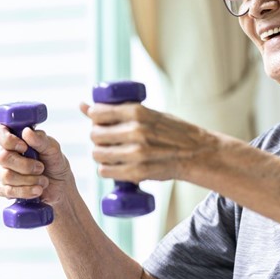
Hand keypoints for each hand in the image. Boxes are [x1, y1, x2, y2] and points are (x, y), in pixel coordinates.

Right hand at [0, 125, 73, 205]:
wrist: (59, 186)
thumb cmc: (53, 163)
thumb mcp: (53, 149)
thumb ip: (41, 140)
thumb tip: (26, 131)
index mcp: (12, 139)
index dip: (8, 140)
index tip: (24, 147)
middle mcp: (1, 153)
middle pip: (3, 157)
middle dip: (26, 165)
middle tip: (41, 168)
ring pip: (7, 176)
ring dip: (30, 180)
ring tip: (43, 180)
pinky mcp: (0, 188)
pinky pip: (8, 191)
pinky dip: (26, 191)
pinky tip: (37, 190)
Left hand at [80, 102, 217, 183]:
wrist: (197, 153)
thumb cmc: (172, 131)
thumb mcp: (148, 113)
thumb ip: (119, 111)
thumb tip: (83, 105)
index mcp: (138, 111)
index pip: (98, 113)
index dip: (95, 117)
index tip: (99, 120)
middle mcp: (136, 131)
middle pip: (96, 135)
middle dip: (97, 137)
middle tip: (106, 139)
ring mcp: (136, 153)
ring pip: (98, 154)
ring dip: (100, 154)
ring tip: (110, 152)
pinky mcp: (137, 172)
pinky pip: (105, 171)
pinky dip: (106, 169)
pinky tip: (113, 165)